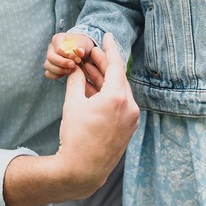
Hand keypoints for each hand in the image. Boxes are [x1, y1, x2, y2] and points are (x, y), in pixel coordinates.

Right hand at [45, 32, 95, 83]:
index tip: (78, 59)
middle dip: (62, 63)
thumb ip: (81, 48)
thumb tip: (80, 52)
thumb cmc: (82, 46)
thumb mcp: (85, 44)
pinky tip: (66, 73)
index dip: (68, 56)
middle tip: (73, 65)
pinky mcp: (51, 67)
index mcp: (58, 39)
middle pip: (50, 57)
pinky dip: (56, 75)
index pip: (58, 49)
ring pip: (47, 65)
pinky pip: (48, 73)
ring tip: (70, 70)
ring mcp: (49, 58)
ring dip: (59, 70)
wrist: (83, 52)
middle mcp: (51, 48)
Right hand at [55, 34, 138, 194]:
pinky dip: (109, 95)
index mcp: (117, 98)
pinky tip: (94, 90)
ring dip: (105, 81)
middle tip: (90, 54)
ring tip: (88, 71)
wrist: (83, 170)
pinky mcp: (129, 128)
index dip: (110, 48)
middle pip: (118, 78)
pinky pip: (121, 104)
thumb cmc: (75, 137)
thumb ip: (76, 81)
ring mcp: (132, 118)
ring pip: (119, 91)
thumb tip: (77, 69)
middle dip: (104, 65)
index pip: (116, 65)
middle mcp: (130, 107)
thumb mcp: (73, 104)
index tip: (108, 35)